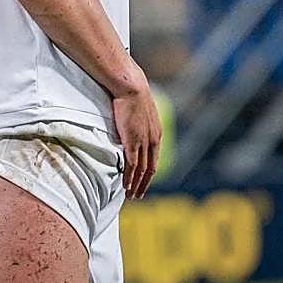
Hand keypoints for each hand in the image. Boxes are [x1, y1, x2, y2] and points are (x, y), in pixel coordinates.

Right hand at [112, 66, 160, 198]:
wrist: (131, 87)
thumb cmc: (132, 94)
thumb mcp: (140, 110)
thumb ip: (138, 121)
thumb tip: (131, 123)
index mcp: (156, 134)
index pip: (153, 160)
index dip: (148, 174)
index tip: (142, 182)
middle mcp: (153, 141)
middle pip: (150, 169)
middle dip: (144, 184)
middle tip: (138, 195)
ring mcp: (143, 142)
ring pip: (142, 170)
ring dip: (136, 185)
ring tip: (131, 195)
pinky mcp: (132, 141)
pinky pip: (132, 165)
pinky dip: (130, 177)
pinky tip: (126, 185)